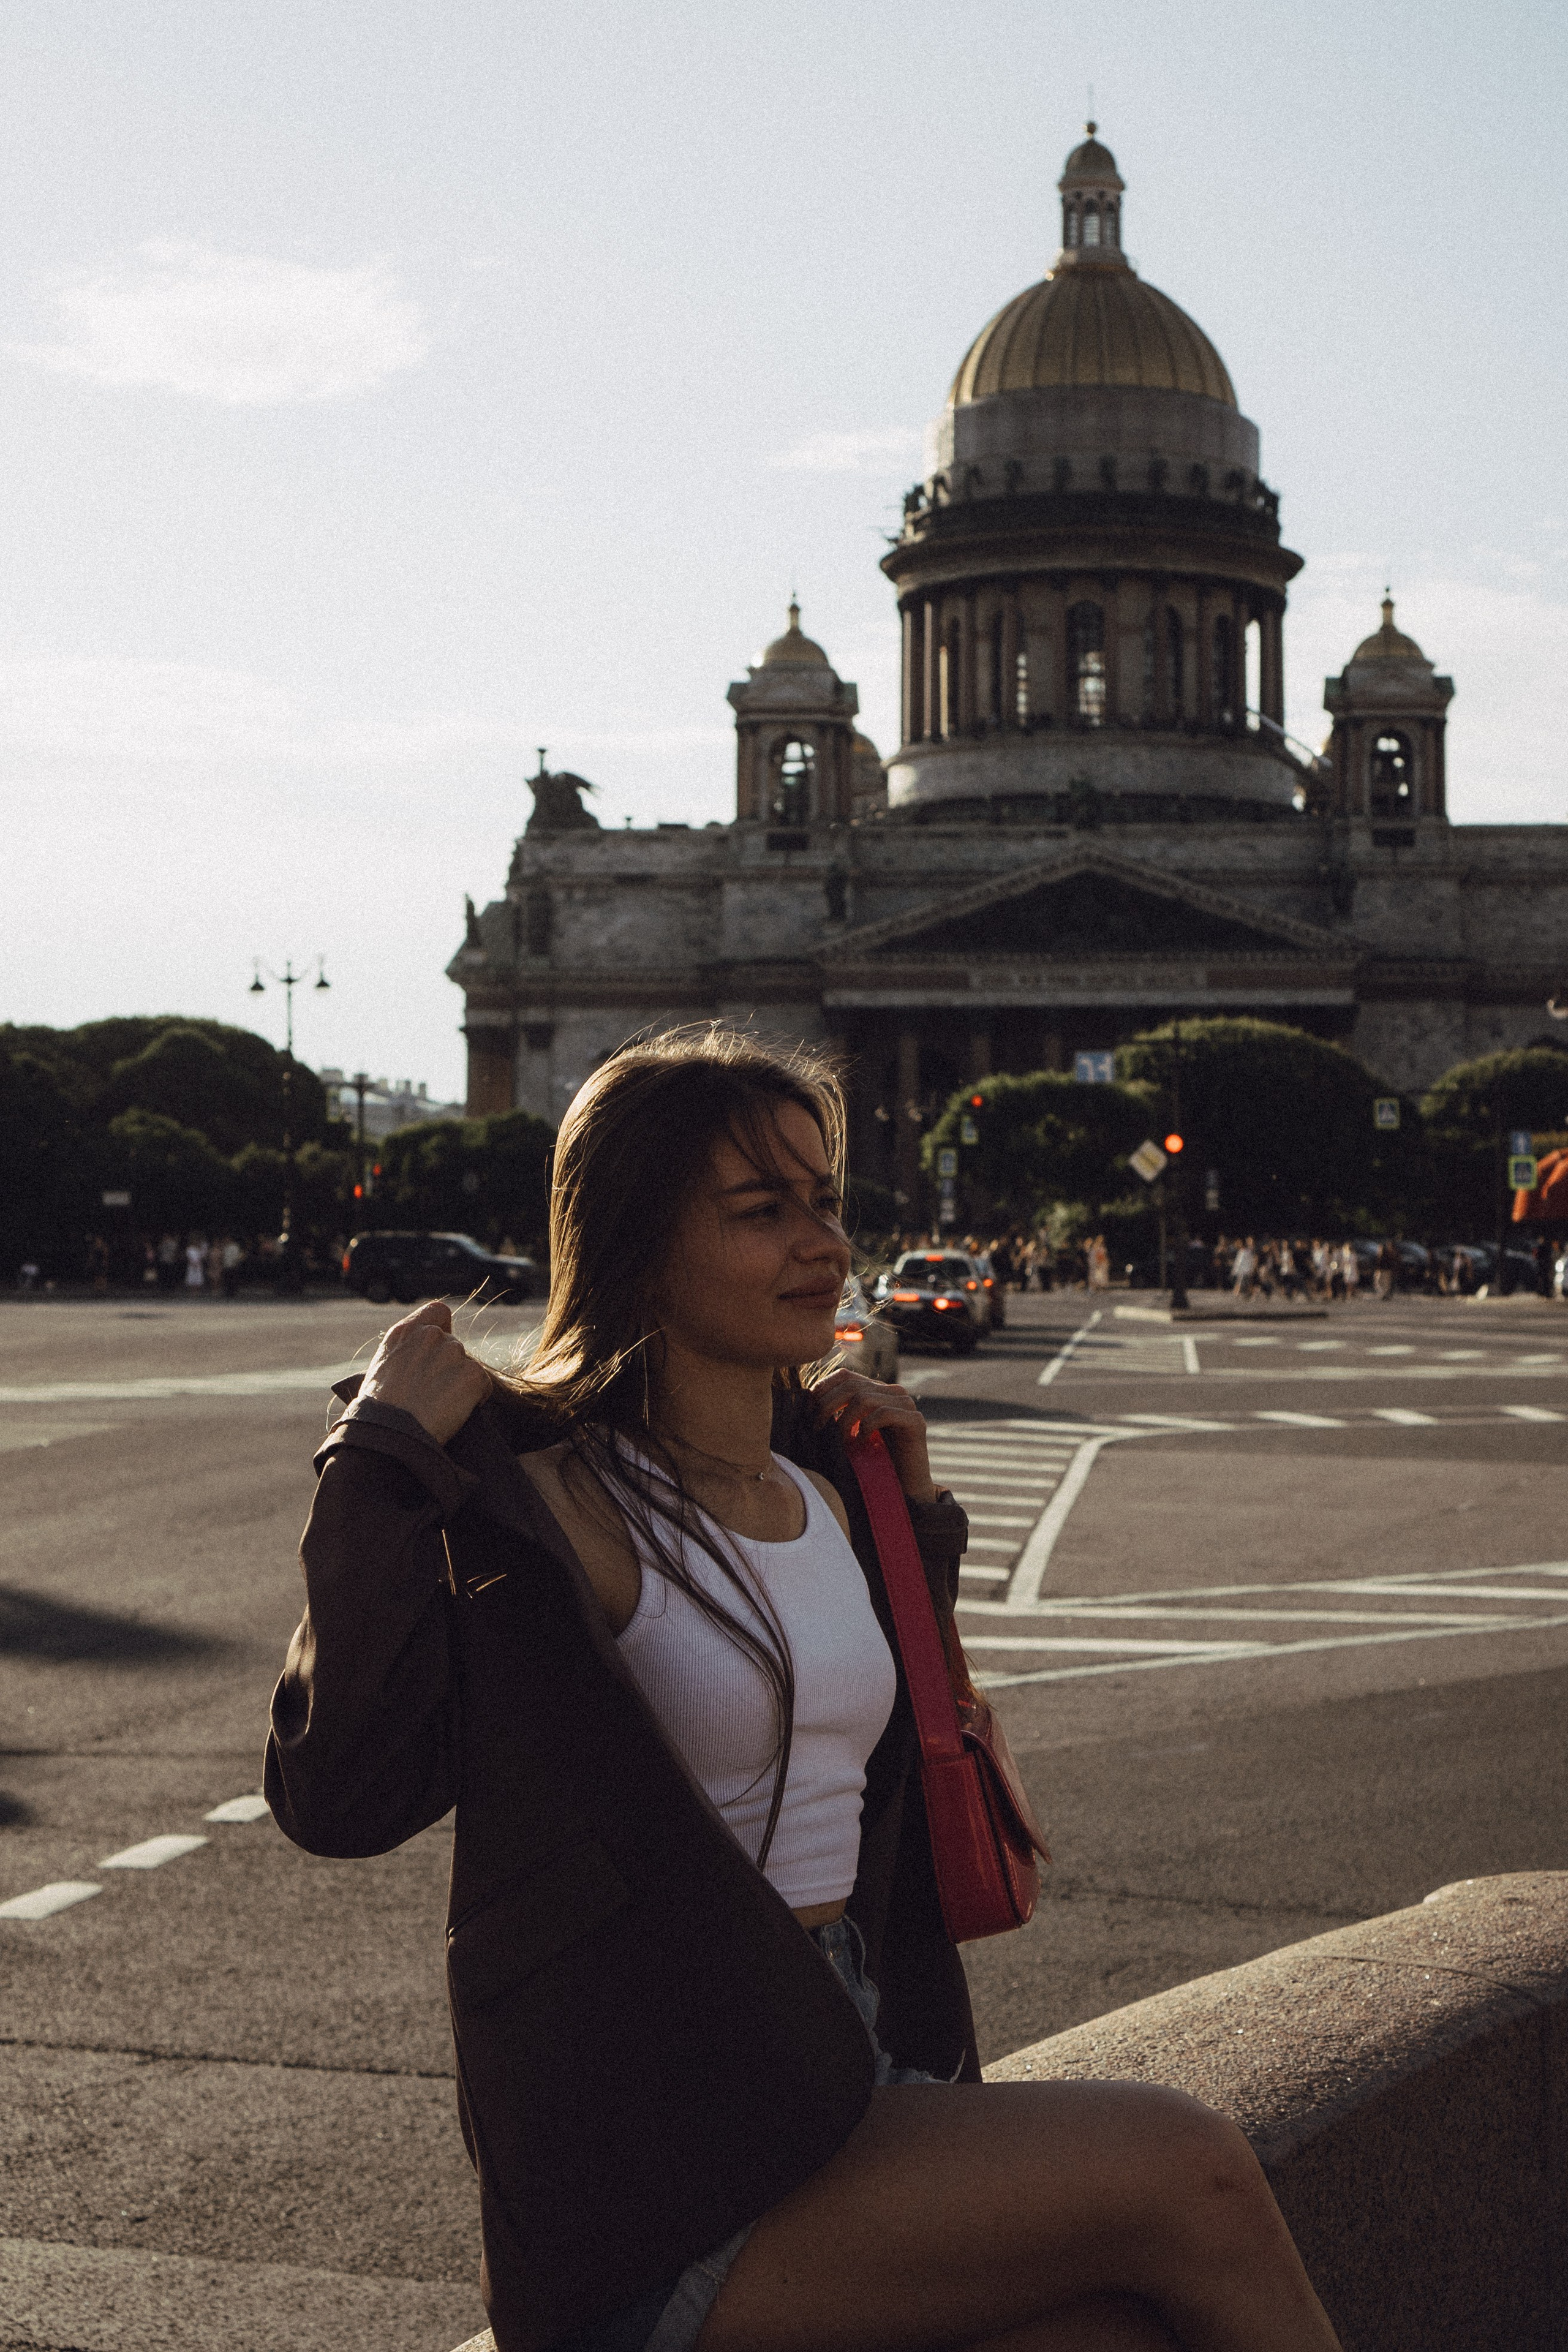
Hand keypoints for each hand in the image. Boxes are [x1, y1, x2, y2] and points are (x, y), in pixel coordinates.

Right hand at [360, 1300, 491, 1444]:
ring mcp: (454, 1352)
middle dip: (449, 1367)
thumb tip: (419, 1360)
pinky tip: (453, 1413)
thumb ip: (406, 1353)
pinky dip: (474, 1399)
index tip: (439, 1349)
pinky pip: (482, 1385)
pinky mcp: (472, 1373)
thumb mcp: (383, 1369)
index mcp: (406, 1331)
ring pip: (467, 1366)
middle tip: (434, 1394)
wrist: (391, 1433)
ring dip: (460, 1383)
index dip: (444, 1328)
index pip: (438, 1312)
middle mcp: (431, 1335)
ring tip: (439, 1407)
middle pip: (454, 1345)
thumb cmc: (379, 1411)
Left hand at [809, 1367, 936, 1504]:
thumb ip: (833, 1415)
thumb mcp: (846, 1434)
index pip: (844, 1375)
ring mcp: (906, 1405)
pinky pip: (884, 1413)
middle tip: (816, 1429)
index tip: (807, 1412)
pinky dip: (866, 1427)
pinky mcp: (916, 1421)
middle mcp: (891, 1392)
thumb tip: (804, 1403)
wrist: (903, 1489)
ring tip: (839, 1441)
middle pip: (851, 1384)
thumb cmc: (870, 1464)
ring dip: (844, 1420)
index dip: (822, 1389)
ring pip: (864, 1398)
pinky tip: (860, 1443)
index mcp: (875, 1391)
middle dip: (827, 1406)